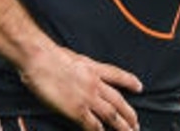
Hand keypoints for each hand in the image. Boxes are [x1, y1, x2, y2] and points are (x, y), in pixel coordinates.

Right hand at [19, 44, 142, 130]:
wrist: (39, 58)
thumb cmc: (49, 55)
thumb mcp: (73, 57)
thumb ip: (80, 66)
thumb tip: (78, 70)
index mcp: (93, 68)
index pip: (117, 75)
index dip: (130, 82)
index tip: (139, 87)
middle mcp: (95, 83)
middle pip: (118, 101)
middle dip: (130, 114)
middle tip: (136, 124)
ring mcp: (87, 97)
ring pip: (112, 115)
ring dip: (122, 126)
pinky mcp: (76, 110)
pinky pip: (92, 125)